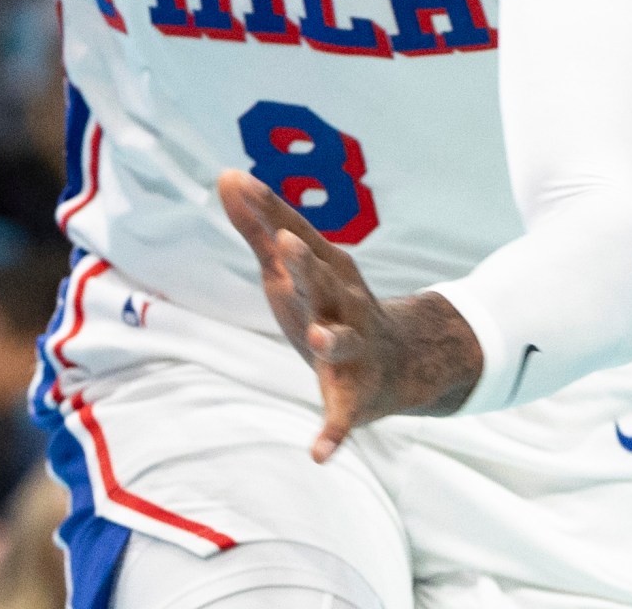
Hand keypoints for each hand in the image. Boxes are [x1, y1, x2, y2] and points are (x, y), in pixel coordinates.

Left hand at [217, 173, 480, 459]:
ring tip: (315, 335)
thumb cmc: (332, 306)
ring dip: (329, 338)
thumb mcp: (295, 267)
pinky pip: (343, 418)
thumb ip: (259, 226)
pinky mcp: (354, 397)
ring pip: (341, 343)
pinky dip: (332, 435)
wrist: (404, 363)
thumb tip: (226, 176)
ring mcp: (354, 349)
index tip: (241, 182)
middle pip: (323, 282)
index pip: (296, 235)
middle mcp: (343, 305)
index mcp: (326, 272)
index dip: (270, 212)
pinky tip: (318, 454)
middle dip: (306, 266)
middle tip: (286, 245)